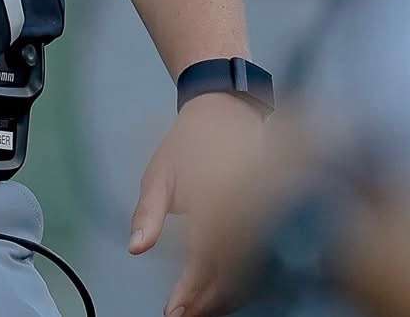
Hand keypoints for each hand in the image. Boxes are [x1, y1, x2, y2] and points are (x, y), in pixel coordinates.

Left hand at [128, 93, 267, 316]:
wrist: (226, 111)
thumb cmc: (188, 143)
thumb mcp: (159, 173)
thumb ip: (148, 214)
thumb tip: (135, 249)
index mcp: (215, 200)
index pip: (205, 261)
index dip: (191, 292)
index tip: (173, 311)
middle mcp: (245, 211)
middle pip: (232, 276)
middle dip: (208, 303)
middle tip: (183, 315)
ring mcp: (264, 216)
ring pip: (251, 275)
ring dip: (226, 298)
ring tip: (200, 309)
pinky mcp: (274, 219)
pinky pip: (262, 261)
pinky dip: (243, 283)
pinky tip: (224, 291)